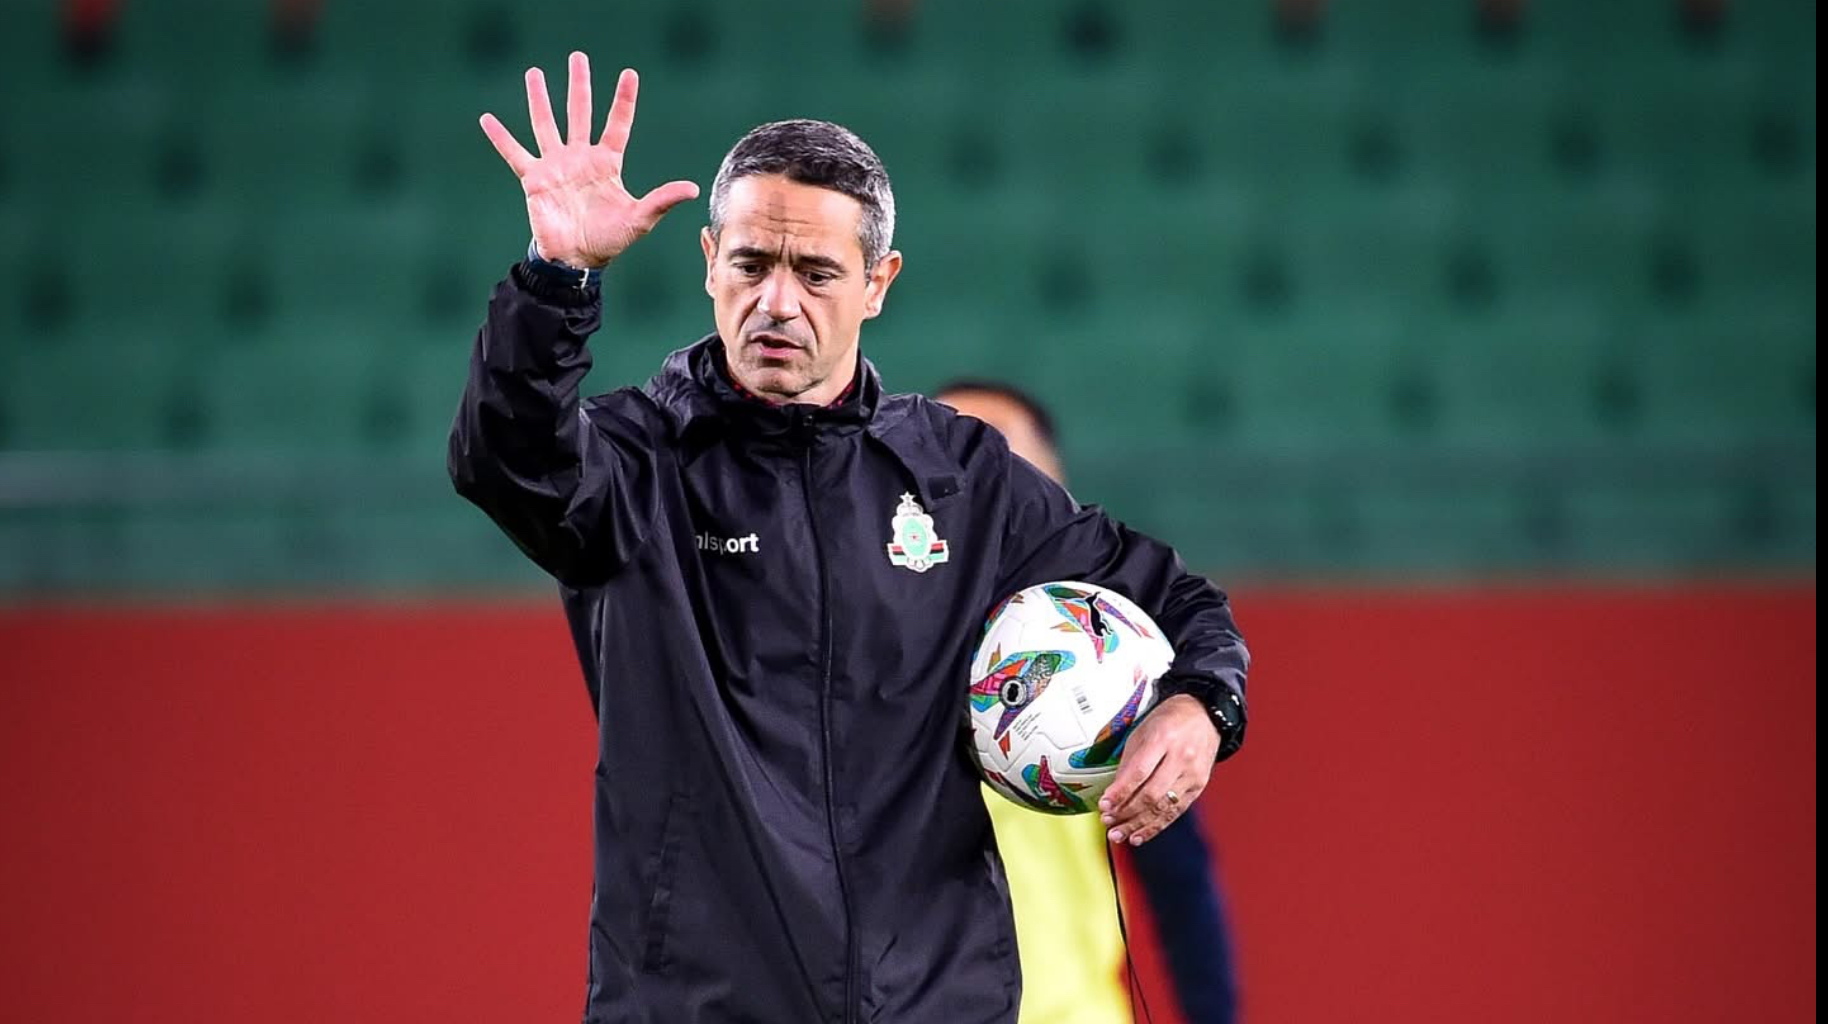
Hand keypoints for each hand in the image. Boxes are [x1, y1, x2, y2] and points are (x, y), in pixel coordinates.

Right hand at [480, 53, 700, 268]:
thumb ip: (662, 200)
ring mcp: (555, 166)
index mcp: (607, 163)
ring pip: (546, 124)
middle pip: (579, 112)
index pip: (617, 124)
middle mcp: (580, 158)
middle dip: (579, 86)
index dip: (623, 100)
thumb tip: (693, 189)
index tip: (629, 74)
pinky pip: (515, 153)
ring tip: (534, 73)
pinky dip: (501, 138)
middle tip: (578, 57)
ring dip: (540, 99)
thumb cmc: (609, 240)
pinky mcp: (534, 180)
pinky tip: (487, 119)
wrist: (576, 259)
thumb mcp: (639, 219)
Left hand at [1098, 694, 1219, 845]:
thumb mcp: (1142, 732)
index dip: (1120, 792)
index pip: (1139, 772)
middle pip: (1151, 794)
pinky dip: (1156, 826)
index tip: (1104, 805)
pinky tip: (1140, 835)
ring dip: (1138, 824)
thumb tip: (1113, 793)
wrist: (1204, 715)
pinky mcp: (1199, 786)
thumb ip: (1129, 762)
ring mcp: (1193, 774)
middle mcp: (1181, 757)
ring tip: (1120, 834)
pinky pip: (1176, 811)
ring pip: (1163, 807)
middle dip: (1127, 812)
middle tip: (1108, 822)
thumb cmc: (1169, 721)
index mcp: (1163, 739)